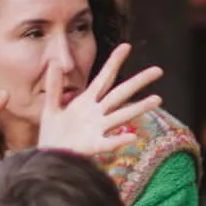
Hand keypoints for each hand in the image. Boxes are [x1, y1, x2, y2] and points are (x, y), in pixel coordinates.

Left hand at [36, 41, 162, 158]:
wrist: (48, 159)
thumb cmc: (52, 135)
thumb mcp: (50, 108)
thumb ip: (54, 87)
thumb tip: (54, 62)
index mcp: (86, 102)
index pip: (104, 78)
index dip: (114, 62)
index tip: (126, 46)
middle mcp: (96, 113)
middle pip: (120, 94)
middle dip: (138, 81)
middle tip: (158, 70)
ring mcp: (97, 129)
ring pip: (121, 115)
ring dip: (139, 107)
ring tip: (157, 99)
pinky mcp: (93, 146)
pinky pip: (108, 143)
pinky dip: (120, 140)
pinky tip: (133, 137)